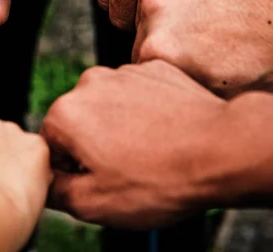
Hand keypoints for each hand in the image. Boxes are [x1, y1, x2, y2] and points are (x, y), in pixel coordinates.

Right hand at [40, 61, 228, 228]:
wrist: (223, 150)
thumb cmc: (161, 179)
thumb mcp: (94, 204)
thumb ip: (56, 192)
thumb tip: (49, 182)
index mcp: (66, 114)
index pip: (50, 147)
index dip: (71, 170)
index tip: (98, 181)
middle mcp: (89, 84)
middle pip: (79, 123)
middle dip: (94, 146)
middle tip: (126, 170)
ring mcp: (124, 72)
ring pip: (108, 107)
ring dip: (120, 128)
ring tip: (150, 153)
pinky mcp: (154, 69)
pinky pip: (138, 94)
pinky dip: (146, 112)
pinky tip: (166, 133)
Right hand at [134, 0, 272, 97]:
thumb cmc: (265, 61)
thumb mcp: (216, 96)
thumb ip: (175, 93)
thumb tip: (155, 97)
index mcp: (155, 50)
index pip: (142, 63)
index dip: (166, 68)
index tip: (189, 66)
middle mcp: (153, 11)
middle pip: (145, 32)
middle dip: (166, 39)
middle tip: (203, 44)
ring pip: (157, 6)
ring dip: (174, 13)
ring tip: (210, 21)